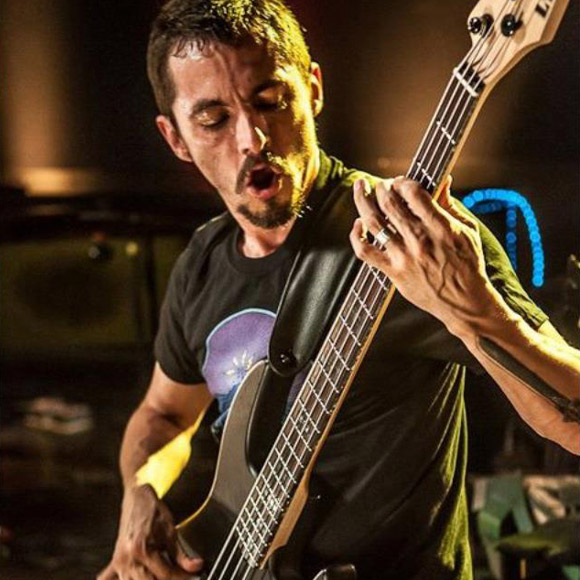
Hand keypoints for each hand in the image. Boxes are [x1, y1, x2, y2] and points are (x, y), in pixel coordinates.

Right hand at [97, 484, 202, 579]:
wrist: (137, 497)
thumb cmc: (152, 511)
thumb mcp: (171, 531)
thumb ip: (182, 554)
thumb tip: (196, 567)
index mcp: (142, 549)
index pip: (165, 574)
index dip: (181, 577)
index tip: (192, 576)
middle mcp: (127, 558)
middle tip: (181, 576)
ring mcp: (118, 562)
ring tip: (164, 575)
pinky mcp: (115, 561)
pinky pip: (110, 579)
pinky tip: (135, 577)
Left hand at [349, 176, 503, 337]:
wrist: (464, 302)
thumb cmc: (468, 266)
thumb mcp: (467, 231)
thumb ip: (450, 206)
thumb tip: (443, 181)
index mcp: (441, 227)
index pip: (414, 194)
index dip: (403, 182)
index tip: (401, 181)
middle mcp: (420, 240)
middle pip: (390, 204)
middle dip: (382, 187)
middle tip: (381, 184)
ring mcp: (404, 256)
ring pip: (374, 222)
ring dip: (363, 201)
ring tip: (361, 188)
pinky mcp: (392, 272)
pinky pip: (365, 251)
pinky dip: (356, 235)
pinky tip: (358, 223)